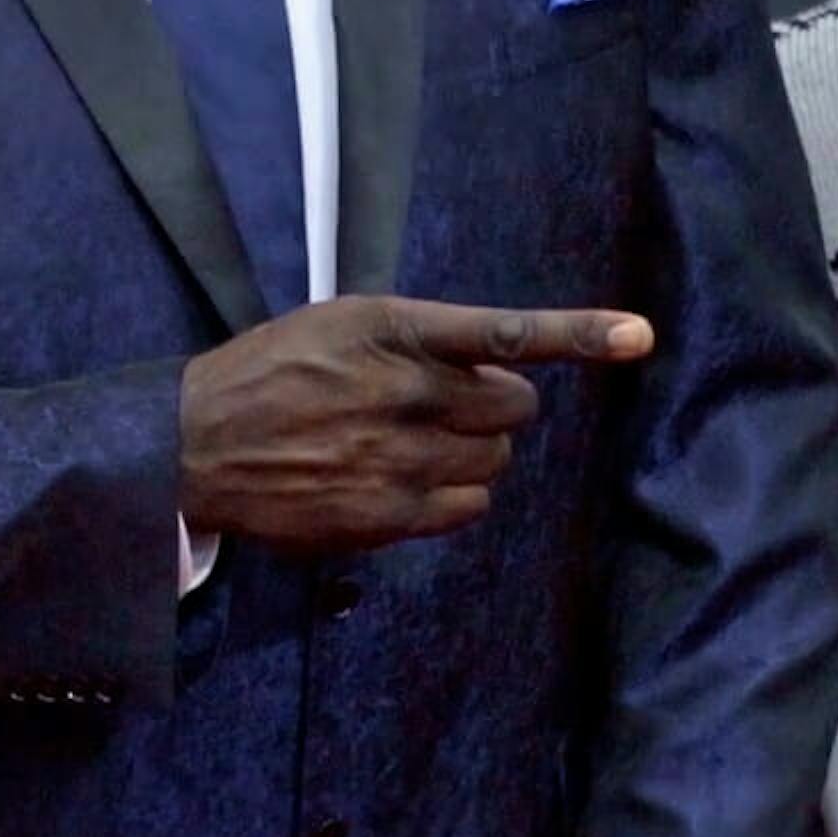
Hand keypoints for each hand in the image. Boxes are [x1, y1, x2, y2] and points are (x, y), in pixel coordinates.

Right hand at [175, 296, 654, 553]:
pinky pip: (469, 504)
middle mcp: (405, 391)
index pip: (506, 332)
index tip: (639, 335)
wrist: (198, 444)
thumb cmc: (269, 373)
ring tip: (413, 442)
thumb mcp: (338, 323)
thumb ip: (415, 338)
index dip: (580, 333)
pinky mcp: (387, 513)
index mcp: (393, 330)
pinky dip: (456, 492)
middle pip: (514, 407)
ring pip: (496, 458)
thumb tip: (488, 365)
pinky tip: (410, 479)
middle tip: (445, 406)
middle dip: (495, 406)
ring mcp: (399, 457)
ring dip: (474, 450)